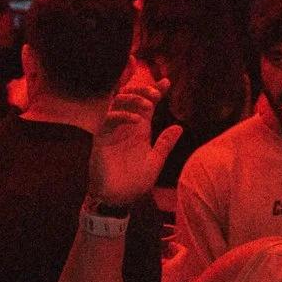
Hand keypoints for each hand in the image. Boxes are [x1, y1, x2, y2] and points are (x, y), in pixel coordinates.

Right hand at [89, 64, 181, 206]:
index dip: (156, 91)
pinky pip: (109, 120)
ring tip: (148, 105)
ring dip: (133, 99)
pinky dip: (122, 116)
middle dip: (143, 90)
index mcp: (140, 130)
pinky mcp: (101, 139)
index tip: (167, 82)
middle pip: (130, 96)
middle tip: (156, 93)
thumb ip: (165, 144)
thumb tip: (179, 127)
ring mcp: (112, 131)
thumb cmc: (134, 183)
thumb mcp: (155, 162)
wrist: (117, 199)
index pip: (147, 104)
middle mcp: (126, 126)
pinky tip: (137, 121)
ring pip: (118, 102)